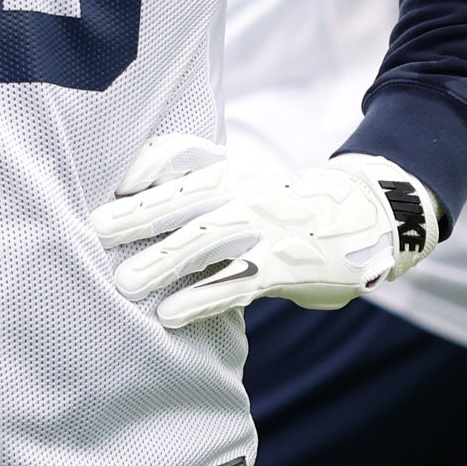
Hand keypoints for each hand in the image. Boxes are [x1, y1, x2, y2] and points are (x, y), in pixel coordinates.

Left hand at [92, 137, 443, 329]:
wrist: (369, 220)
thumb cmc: (286, 208)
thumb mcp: (246, 185)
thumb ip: (197, 193)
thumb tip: (127, 209)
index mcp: (234, 167)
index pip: (184, 152)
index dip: (148, 164)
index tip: (118, 185)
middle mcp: (249, 190)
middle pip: (187, 196)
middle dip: (140, 214)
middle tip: (97, 232)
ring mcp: (270, 227)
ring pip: (210, 237)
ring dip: (165, 260)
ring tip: (125, 283)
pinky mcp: (287, 265)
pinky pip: (239, 281)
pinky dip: (202, 296)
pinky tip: (170, 313)